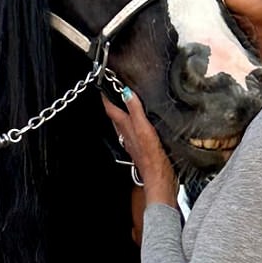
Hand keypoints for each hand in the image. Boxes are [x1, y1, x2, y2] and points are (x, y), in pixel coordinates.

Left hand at [102, 88, 178, 208]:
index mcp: (125, 127)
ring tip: (124, 103)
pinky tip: (138, 124)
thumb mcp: (143, 127)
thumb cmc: (151, 155)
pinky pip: (131, 131)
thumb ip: (135, 110)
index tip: (103, 86)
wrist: (158, 176)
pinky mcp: (139, 147)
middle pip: (114, 116)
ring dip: (122, 113)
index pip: (110, 109)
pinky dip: (132, 123)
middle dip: (113, 103)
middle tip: (112, 91)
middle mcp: (125, 134)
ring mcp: (131, 141)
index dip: (106, 97)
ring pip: (122, 124)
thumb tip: (126, 92)